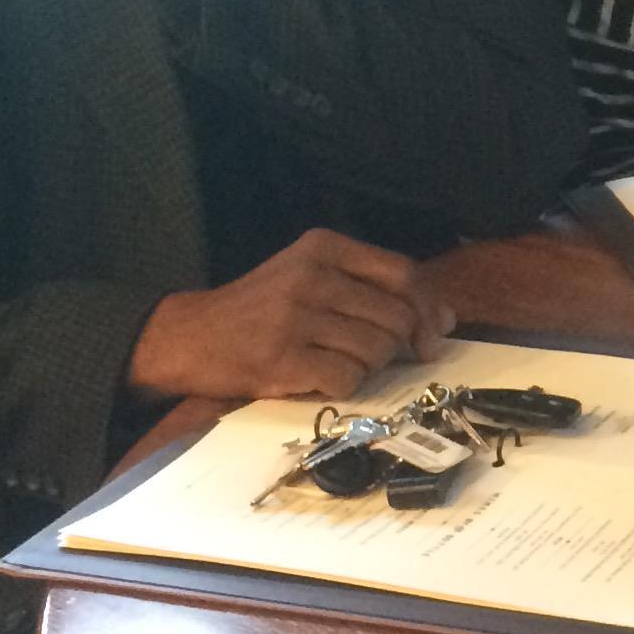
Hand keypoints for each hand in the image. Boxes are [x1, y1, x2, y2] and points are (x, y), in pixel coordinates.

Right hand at [126, 230, 455, 401]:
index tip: (436, 334)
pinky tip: (320, 378)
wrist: (190, 337)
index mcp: (323, 247)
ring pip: (377, 351)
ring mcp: (295, 318)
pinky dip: (344, 386)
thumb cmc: (262, 309)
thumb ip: (373, 288)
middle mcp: (311, 276)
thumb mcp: (311, 275)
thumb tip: (444, 322)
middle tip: (377, 356)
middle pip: (396, 317)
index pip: (403, 274)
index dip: (430, 309)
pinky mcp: (282, 360)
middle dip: (398, 345)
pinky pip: (347, 379)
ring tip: (337, 361)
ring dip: (369, 367)